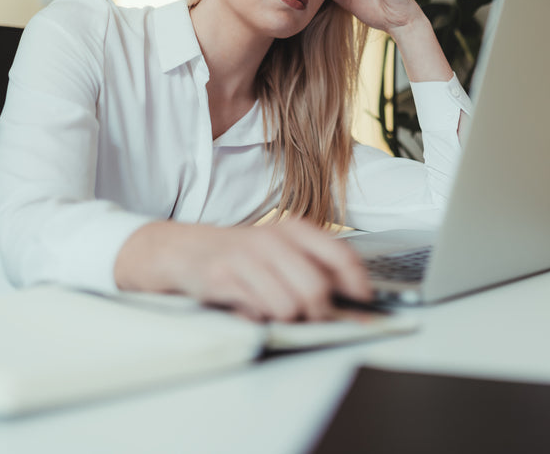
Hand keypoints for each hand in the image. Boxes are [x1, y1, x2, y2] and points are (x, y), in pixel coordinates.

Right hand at [114, 218, 371, 321]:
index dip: (357, 283)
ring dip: (287, 319)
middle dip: (320, 313)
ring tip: (276, 310)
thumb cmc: (241, 255)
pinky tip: (252, 307)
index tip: (364, 301)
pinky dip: (260, 318)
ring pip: (289, 307)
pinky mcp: (223, 278)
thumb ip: (315, 266)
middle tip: (314, 317)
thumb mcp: (281, 249)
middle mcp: (272, 239)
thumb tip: (355, 297)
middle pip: (316, 289)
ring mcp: (246, 257)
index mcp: (293, 229)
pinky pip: (258, 312)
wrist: (185, 250)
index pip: (340, 254)